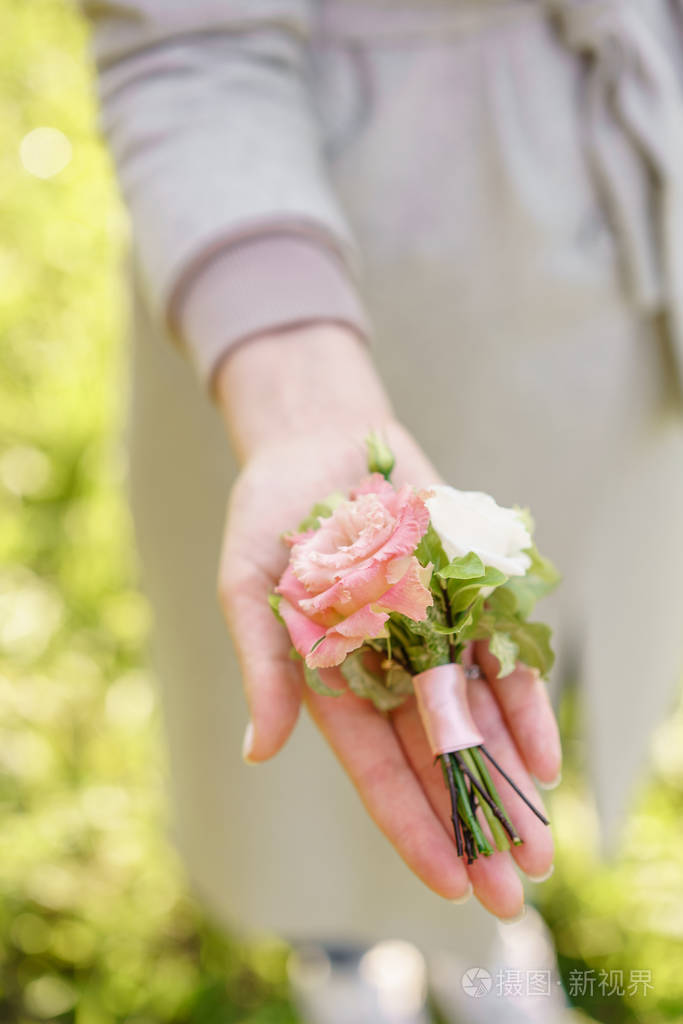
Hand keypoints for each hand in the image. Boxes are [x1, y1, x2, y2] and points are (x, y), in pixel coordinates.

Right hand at [215, 326, 560, 917]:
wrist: (320, 438)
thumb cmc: (268, 515)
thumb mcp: (249, 586)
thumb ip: (263, 664)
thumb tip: (261, 751)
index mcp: (334, 682)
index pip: (376, 769)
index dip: (411, 824)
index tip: (450, 882)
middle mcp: (390, 670)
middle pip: (438, 760)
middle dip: (473, 826)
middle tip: (514, 894)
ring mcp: (432, 636)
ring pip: (478, 722)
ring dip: (508, 782)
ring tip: (541, 846)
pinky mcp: (467, 595)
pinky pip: (501, 656)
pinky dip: (522, 704)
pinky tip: (543, 756)